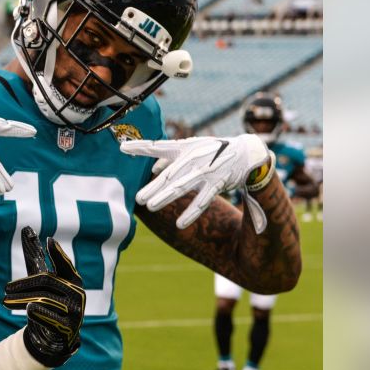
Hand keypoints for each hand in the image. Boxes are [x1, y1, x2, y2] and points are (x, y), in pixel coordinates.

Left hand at [2, 227, 85, 366]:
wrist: (56, 336)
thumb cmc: (48, 301)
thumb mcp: (42, 280)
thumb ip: (36, 257)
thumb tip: (26, 229)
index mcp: (73, 280)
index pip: (64, 265)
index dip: (58, 254)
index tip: (48, 241)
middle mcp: (78, 294)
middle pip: (46, 282)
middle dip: (23, 285)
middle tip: (5, 289)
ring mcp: (76, 312)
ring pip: (45, 299)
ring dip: (22, 299)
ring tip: (6, 301)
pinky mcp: (69, 328)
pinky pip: (52, 318)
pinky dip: (39, 312)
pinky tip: (28, 310)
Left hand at [121, 134, 272, 232]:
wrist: (247, 152)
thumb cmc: (213, 150)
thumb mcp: (192, 148)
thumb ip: (170, 158)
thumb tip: (152, 170)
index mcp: (185, 147)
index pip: (159, 147)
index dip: (141, 147)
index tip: (122, 147)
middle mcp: (194, 158)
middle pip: (170, 174)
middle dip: (153, 186)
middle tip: (137, 198)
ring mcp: (206, 171)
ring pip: (183, 187)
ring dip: (166, 197)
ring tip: (151, 207)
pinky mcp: (219, 183)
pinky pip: (203, 200)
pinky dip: (192, 212)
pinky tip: (180, 223)